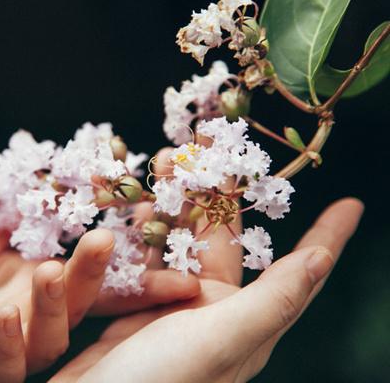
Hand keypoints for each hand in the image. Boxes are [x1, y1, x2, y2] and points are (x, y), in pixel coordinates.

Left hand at [0, 209, 199, 381]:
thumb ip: (27, 216)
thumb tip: (70, 181)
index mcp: (47, 285)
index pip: (101, 283)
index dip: (138, 278)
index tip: (179, 271)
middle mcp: (38, 321)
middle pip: (82, 305)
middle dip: (99, 276)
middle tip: (105, 241)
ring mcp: (11, 352)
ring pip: (49, 338)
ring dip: (54, 305)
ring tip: (49, 270)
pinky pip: (0, 367)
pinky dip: (7, 343)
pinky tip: (5, 314)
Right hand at [51, 149, 362, 381]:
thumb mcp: (221, 341)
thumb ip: (272, 300)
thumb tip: (324, 258)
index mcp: (242, 321)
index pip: (297, 273)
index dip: (326, 236)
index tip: (353, 202)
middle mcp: (209, 311)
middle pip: (225, 240)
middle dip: (220, 191)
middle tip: (209, 142)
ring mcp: (167, 308)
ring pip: (179, 240)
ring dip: (175, 200)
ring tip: (164, 160)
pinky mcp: (130, 307)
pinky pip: (142, 255)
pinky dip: (140, 226)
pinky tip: (134, 203)